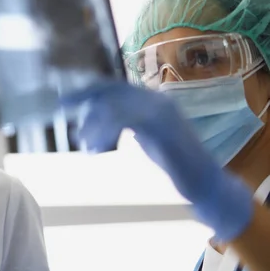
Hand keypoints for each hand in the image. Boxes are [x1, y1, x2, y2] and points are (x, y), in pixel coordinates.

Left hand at [63, 80, 253, 242]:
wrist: (205, 183)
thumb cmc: (174, 161)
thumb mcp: (146, 136)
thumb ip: (128, 123)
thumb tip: (98, 120)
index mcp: (153, 99)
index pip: (114, 86)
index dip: (88, 91)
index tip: (65, 101)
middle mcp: (157, 100)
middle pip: (112, 93)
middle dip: (87, 107)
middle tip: (73, 127)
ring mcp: (162, 113)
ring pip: (115, 107)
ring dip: (95, 127)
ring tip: (87, 147)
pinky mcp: (162, 129)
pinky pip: (125, 121)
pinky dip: (106, 133)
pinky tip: (98, 148)